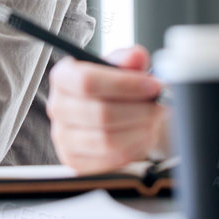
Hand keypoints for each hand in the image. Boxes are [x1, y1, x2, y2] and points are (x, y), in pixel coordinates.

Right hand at [46, 47, 168, 173]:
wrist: (115, 114)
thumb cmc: (116, 88)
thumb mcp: (123, 66)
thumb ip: (130, 59)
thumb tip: (135, 57)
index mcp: (63, 77)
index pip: (86, 81)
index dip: (125, 84)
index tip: (153, 85)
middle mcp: (57, 107)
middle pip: (101, 113)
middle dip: (140, 110)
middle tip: (161, 104)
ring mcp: (63, 137)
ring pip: (108, 140)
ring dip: (140, 130)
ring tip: (154, 120)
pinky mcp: (76, 161)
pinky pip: (111, 159)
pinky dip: (134, 148)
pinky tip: (142, 135)